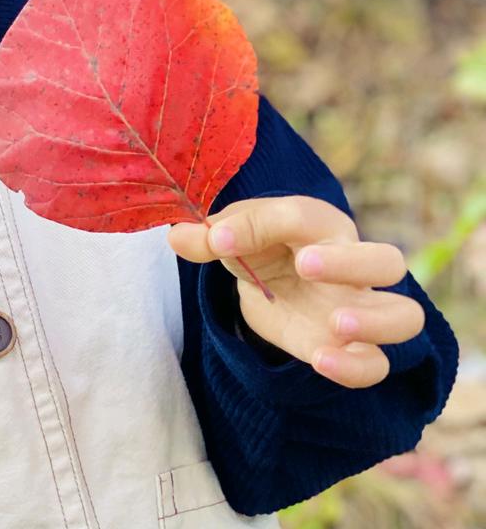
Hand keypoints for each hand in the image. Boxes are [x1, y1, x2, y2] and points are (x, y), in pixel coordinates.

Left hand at [167, 196, 425, 388]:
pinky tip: (322, 360)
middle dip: (352, 263)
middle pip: (386, 259)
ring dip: (375, 321)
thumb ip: (207, 235)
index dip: (260, 224)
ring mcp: (357, 308)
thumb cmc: (256, 243)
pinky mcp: (351, 348)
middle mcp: (350, 262)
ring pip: (404, 316)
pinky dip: (356, 367)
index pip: (300, 216)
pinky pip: (377, 365)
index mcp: (315, 223)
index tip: (220, 240)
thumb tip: (179, 237)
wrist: (273, 279)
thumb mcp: (228, 233)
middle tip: (305, 266)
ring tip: (335, 325)